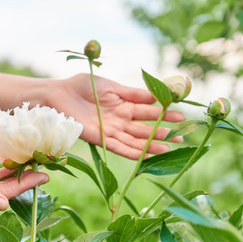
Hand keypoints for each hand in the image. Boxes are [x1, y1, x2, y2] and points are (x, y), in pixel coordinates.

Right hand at [0, 135, 48, 211]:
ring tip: (34, 167)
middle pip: (5, 189)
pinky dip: (4, 170)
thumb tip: (3, 205)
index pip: (5, 194)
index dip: (25, 185)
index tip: (43, 177)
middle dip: (25, 181)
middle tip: (45, 172)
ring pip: (0, 183)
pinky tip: (15, 165)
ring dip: (16, 175)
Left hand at [51, 74, 184, 159]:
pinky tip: (146, 155)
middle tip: (182, 134)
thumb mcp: (111, 87)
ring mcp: (110, 130)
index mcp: (123, 105)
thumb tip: (156, 95)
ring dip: (151, 144)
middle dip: (163, 131)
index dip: (164, 113)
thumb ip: (132, 93)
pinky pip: (118, 147)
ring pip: (135, 140)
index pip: (148, 111)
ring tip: (169, 147)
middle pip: (144, 128)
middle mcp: (119, 120)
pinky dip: (132, 151)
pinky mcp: (99, 138)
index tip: (181, 115)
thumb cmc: (82, 86)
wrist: (59, 95)